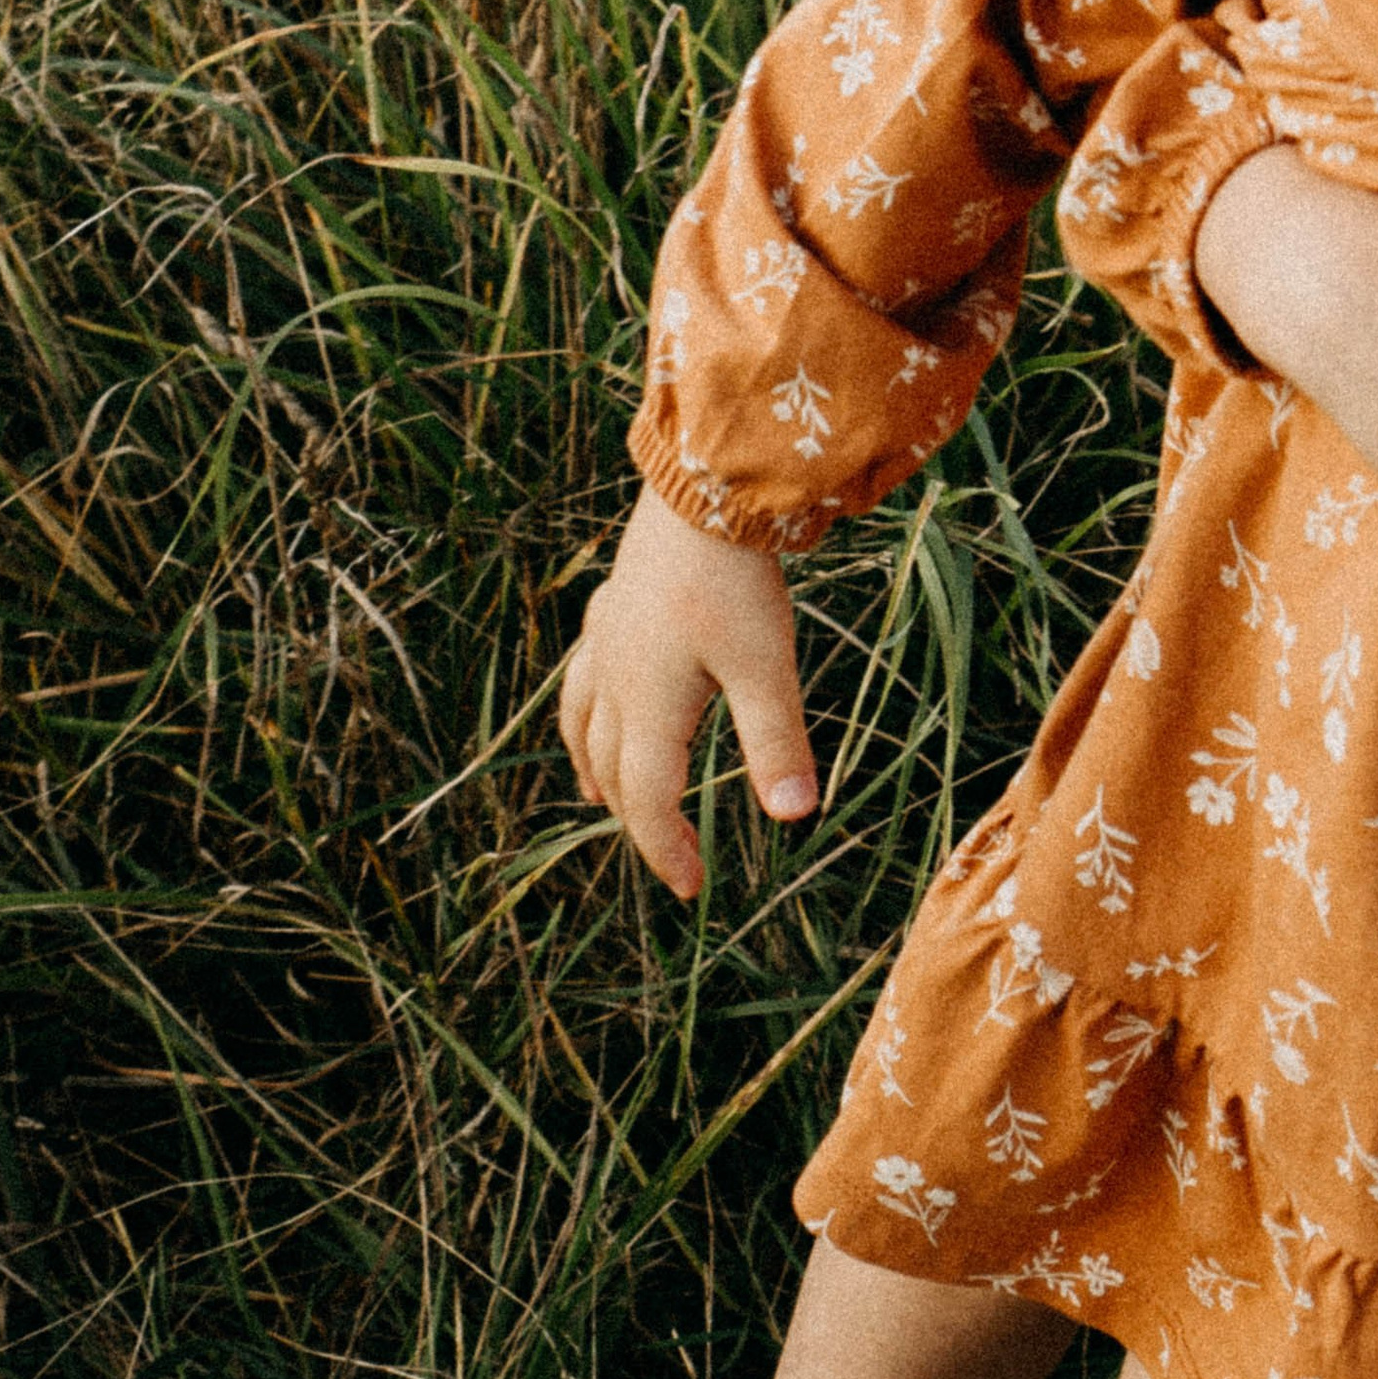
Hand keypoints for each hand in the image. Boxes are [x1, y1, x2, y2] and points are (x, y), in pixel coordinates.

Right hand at [558, 486, 819, 898]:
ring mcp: (607, 638)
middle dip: (634, 818)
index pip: (646, 799)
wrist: (701, 488)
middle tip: (666, 852)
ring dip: (592, 767)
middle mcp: (614, 677)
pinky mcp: (612, 603)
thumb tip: (795, 817)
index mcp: (648, 704)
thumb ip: (775, 741)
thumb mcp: (764, 665)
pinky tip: (602, 691)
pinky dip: (586, 704)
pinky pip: (584, 671)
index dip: (664, 849)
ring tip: (598, 795)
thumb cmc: (736, 579)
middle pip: (611, 770)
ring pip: (582, 720)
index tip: (691, 889)